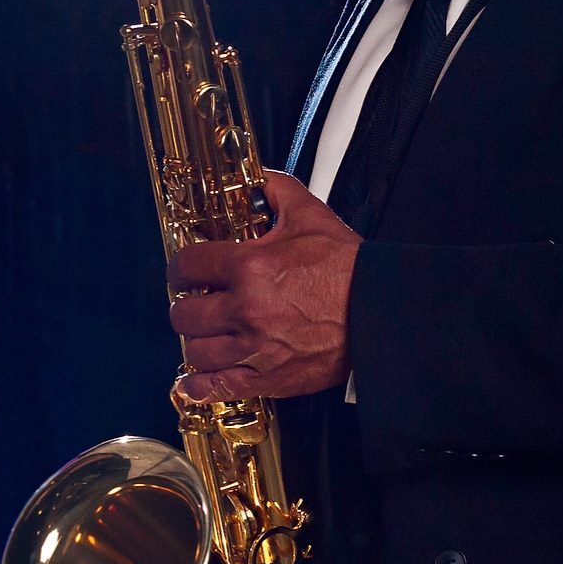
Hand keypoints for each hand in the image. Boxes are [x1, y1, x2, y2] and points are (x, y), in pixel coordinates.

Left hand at [168, 171, 361, 400]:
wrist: (381, 312)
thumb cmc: (348, 267)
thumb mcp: (309, 215)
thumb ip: (275, 189)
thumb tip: (256, 174)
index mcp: (249, 267)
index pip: (188, 266)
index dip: (181, 267)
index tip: (185, 271)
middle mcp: (246, 310)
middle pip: (184, 314)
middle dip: (186, 305)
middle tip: (196, 301)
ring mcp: (256, 349)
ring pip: (197, 352)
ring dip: (196, 341)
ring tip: (206, 332)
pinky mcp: (271, 378)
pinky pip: (220, 388)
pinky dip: (201, 387)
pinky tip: (192, 382)